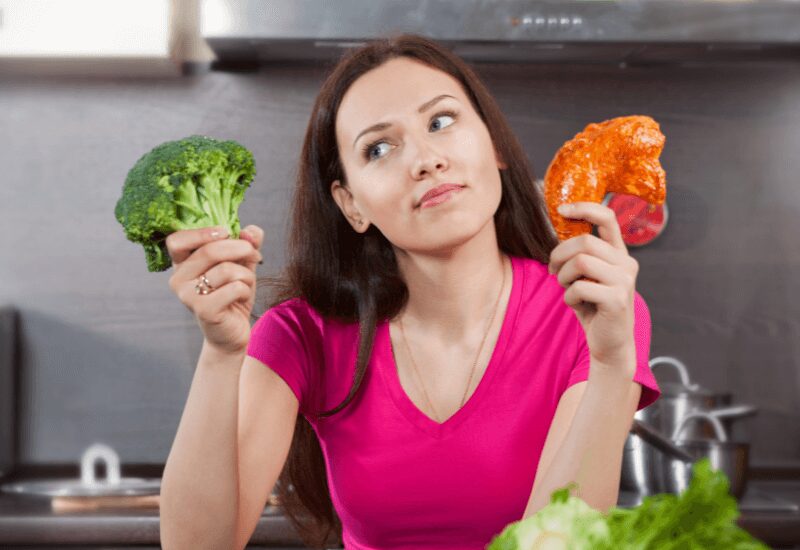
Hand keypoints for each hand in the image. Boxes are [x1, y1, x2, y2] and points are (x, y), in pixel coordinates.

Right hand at [166, 225, 263, 354]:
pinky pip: (234, 288)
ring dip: (245, 274)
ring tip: (246, 283)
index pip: (177, 240)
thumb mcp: (241, 264)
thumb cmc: (232, 294)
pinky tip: (242, 297)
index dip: (201, 232)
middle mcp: (178, 279)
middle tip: (254, 254)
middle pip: (209, 251)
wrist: (233, 331)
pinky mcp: (203, 310)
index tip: (225, 232)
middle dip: (240, 248)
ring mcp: (188, 296)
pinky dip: (245, 289)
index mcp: (182, 264)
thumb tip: (251, 231)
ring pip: (226, 270)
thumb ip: (247, 243)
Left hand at [547, 202, 637, 370]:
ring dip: (563, 277)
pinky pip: (579, 287)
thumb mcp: (587, 276)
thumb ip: (581, 254)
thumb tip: (559, 224)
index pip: (607, 217)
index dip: (584, 208)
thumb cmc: (593, 307)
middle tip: (552, 270)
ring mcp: (624, 281)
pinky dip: (568, 297)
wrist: (610, 344)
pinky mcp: (617, 299)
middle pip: (584, 242)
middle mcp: (627, 263)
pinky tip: (575, 304)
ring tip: (566, 288)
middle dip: (559, 255)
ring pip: (580, 262)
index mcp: (619, 254)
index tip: (561, 210)